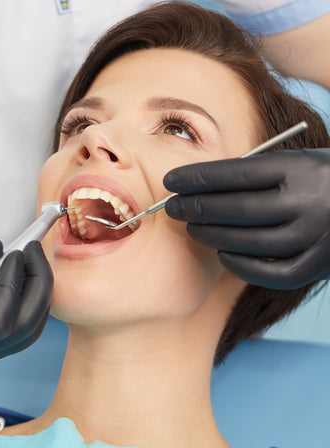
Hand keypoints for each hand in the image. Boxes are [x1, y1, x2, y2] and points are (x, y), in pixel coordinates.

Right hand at [0, 239, 52, 373]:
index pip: (3, 319)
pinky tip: (17, 282)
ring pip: (24, 336)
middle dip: (38, 286)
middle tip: (34, 251)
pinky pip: (13, 337)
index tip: (17, 251)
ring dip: (35, 298)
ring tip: (29, 263)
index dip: (16, 283)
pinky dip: (25, 309)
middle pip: (24, 329)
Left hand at [163, 149, 329, 288]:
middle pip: (236, 209)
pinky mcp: (319, 266)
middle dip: (196, 208)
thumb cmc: (324, 178)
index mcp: (302, 169)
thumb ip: (259, 172)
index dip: (197, 178)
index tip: (171, 182)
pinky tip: (223, 253)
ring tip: (192, 227)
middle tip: (172, 207)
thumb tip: (200, 184)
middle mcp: (310, 203)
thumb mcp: (299, 162)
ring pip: (248, 241)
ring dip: (211, 235)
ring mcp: (316, 237)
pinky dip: (240, 264)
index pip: (235, 174)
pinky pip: (270, 272)